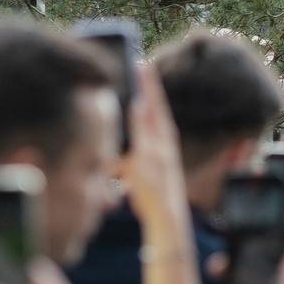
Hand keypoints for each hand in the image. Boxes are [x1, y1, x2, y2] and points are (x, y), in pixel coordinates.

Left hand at [124, 65, 192, 253]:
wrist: (167, 221)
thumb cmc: (152, 201)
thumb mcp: (140, 174)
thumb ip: (132, 158)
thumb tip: (116, 151)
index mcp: (162, 148)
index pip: (155, 115)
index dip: (150, 94)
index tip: (144, 74)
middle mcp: (164, 146)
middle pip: (157, 109)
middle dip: (151, 86)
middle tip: (143, 62)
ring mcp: (161, 152)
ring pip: (154, 116)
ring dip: (149, 93)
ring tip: (142, 71)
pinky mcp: (154, 161)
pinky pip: (148, 134)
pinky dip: (143, 118)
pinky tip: (137, 102)